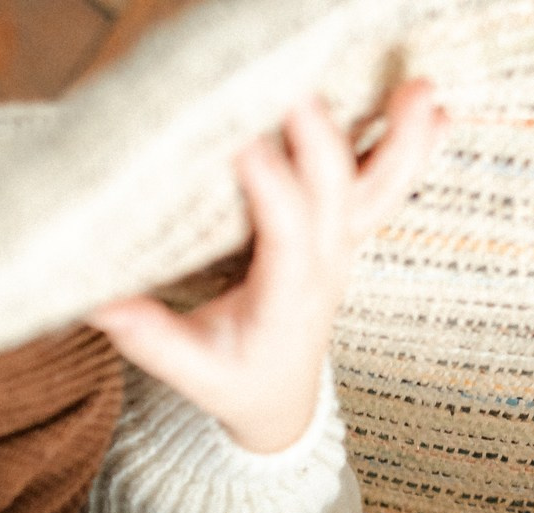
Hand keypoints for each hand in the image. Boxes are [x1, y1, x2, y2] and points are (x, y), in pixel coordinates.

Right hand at [88, 78, 448, 452]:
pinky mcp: (343, 231)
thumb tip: (98, 301)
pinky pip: (386, 185)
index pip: (286, 237)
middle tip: (303, 89)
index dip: (271, 190)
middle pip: (336, 196)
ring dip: (403, 140)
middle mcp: (324, 266)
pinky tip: (436, 107)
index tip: (243, 144)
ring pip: (382, 189)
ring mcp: (341, 246)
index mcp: (287, 300)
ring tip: (421, 92)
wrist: (281, 402)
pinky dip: (411, 146)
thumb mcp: (191, 373)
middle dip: (323, 139)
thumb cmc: (234, 381)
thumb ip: (151, 339)